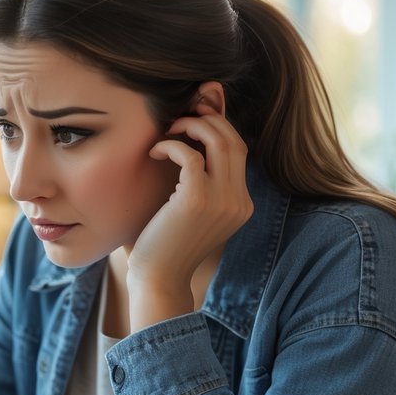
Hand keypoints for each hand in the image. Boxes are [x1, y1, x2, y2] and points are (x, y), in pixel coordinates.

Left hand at [128, 96, 252, 326]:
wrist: (158, 278)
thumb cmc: (166, 244)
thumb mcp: (193, 212)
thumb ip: (202, 184)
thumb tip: (192, 146)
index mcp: (241, 204)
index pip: (239, 151)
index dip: (218, 128)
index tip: (194, 120)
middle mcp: (238, 201)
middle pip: (235, 140)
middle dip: (209, 120)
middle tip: (182, 115)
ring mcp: (222, 201)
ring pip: (220, 141)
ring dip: (192, 126)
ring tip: (168, 130)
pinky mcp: (197, 200)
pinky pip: (189, 154)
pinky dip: (170, 146)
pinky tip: (154, 153)